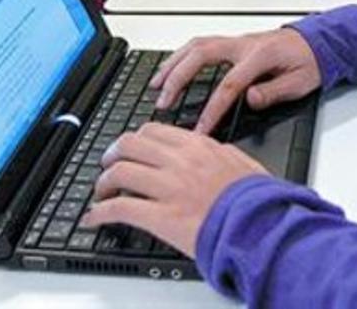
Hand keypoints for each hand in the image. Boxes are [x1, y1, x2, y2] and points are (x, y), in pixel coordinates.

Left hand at [82, 123, 267, 256]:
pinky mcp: (160, 216)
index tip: (130, 149)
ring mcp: (168, 187)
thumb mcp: (243, 162)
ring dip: (104, 182)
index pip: (153, 131)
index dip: (134, 140)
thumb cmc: (257, 199)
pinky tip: (95, 218)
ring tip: (101, 192)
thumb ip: (221, 152)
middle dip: (113, 154)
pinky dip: (100, 212)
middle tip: (109, 166)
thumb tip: (212, 149)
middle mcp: (179, 161)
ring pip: (119, 171)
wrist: (261, 225)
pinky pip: (119, 208)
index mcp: (198, 146)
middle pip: (129, 144)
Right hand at [150, 29, 321, 134]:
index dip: (211, 109)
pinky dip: (182, 56)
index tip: (199, 129)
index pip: (229, 85)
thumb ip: (273, 92)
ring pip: (196, 46)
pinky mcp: (232, 43)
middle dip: (178, 78)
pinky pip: (200, 44)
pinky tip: (171, 68)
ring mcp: (236, 41)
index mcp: (260, 56)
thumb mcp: (300, 83)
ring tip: (156, 85)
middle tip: (163, 102)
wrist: (318, 42)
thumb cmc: (309, 62)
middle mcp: (243, 44)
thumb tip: (250, 99)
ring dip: (173, 64)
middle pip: (200, 56)